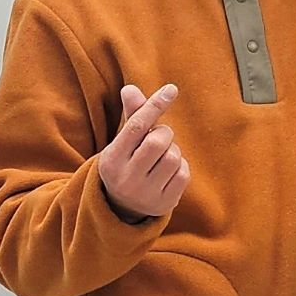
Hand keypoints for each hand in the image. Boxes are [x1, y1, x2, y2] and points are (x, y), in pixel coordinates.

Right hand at [98, 84, 187, 219]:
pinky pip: (183, 174)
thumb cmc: (127, 162)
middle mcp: (126, 179)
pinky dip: (181, 166)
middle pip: (157, 142)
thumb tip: (130, 89)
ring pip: (173, 158)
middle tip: (159, 138)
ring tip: (162, 156)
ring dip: (173, 150)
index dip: (154, 105)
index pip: (135, 126)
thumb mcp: (124, 141)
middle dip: (164, 133)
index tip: (171, 89)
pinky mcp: (164, 203)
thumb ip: (132, 115)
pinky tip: (169, 171)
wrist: (124, 206)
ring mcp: (145, 194)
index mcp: (112, 159)